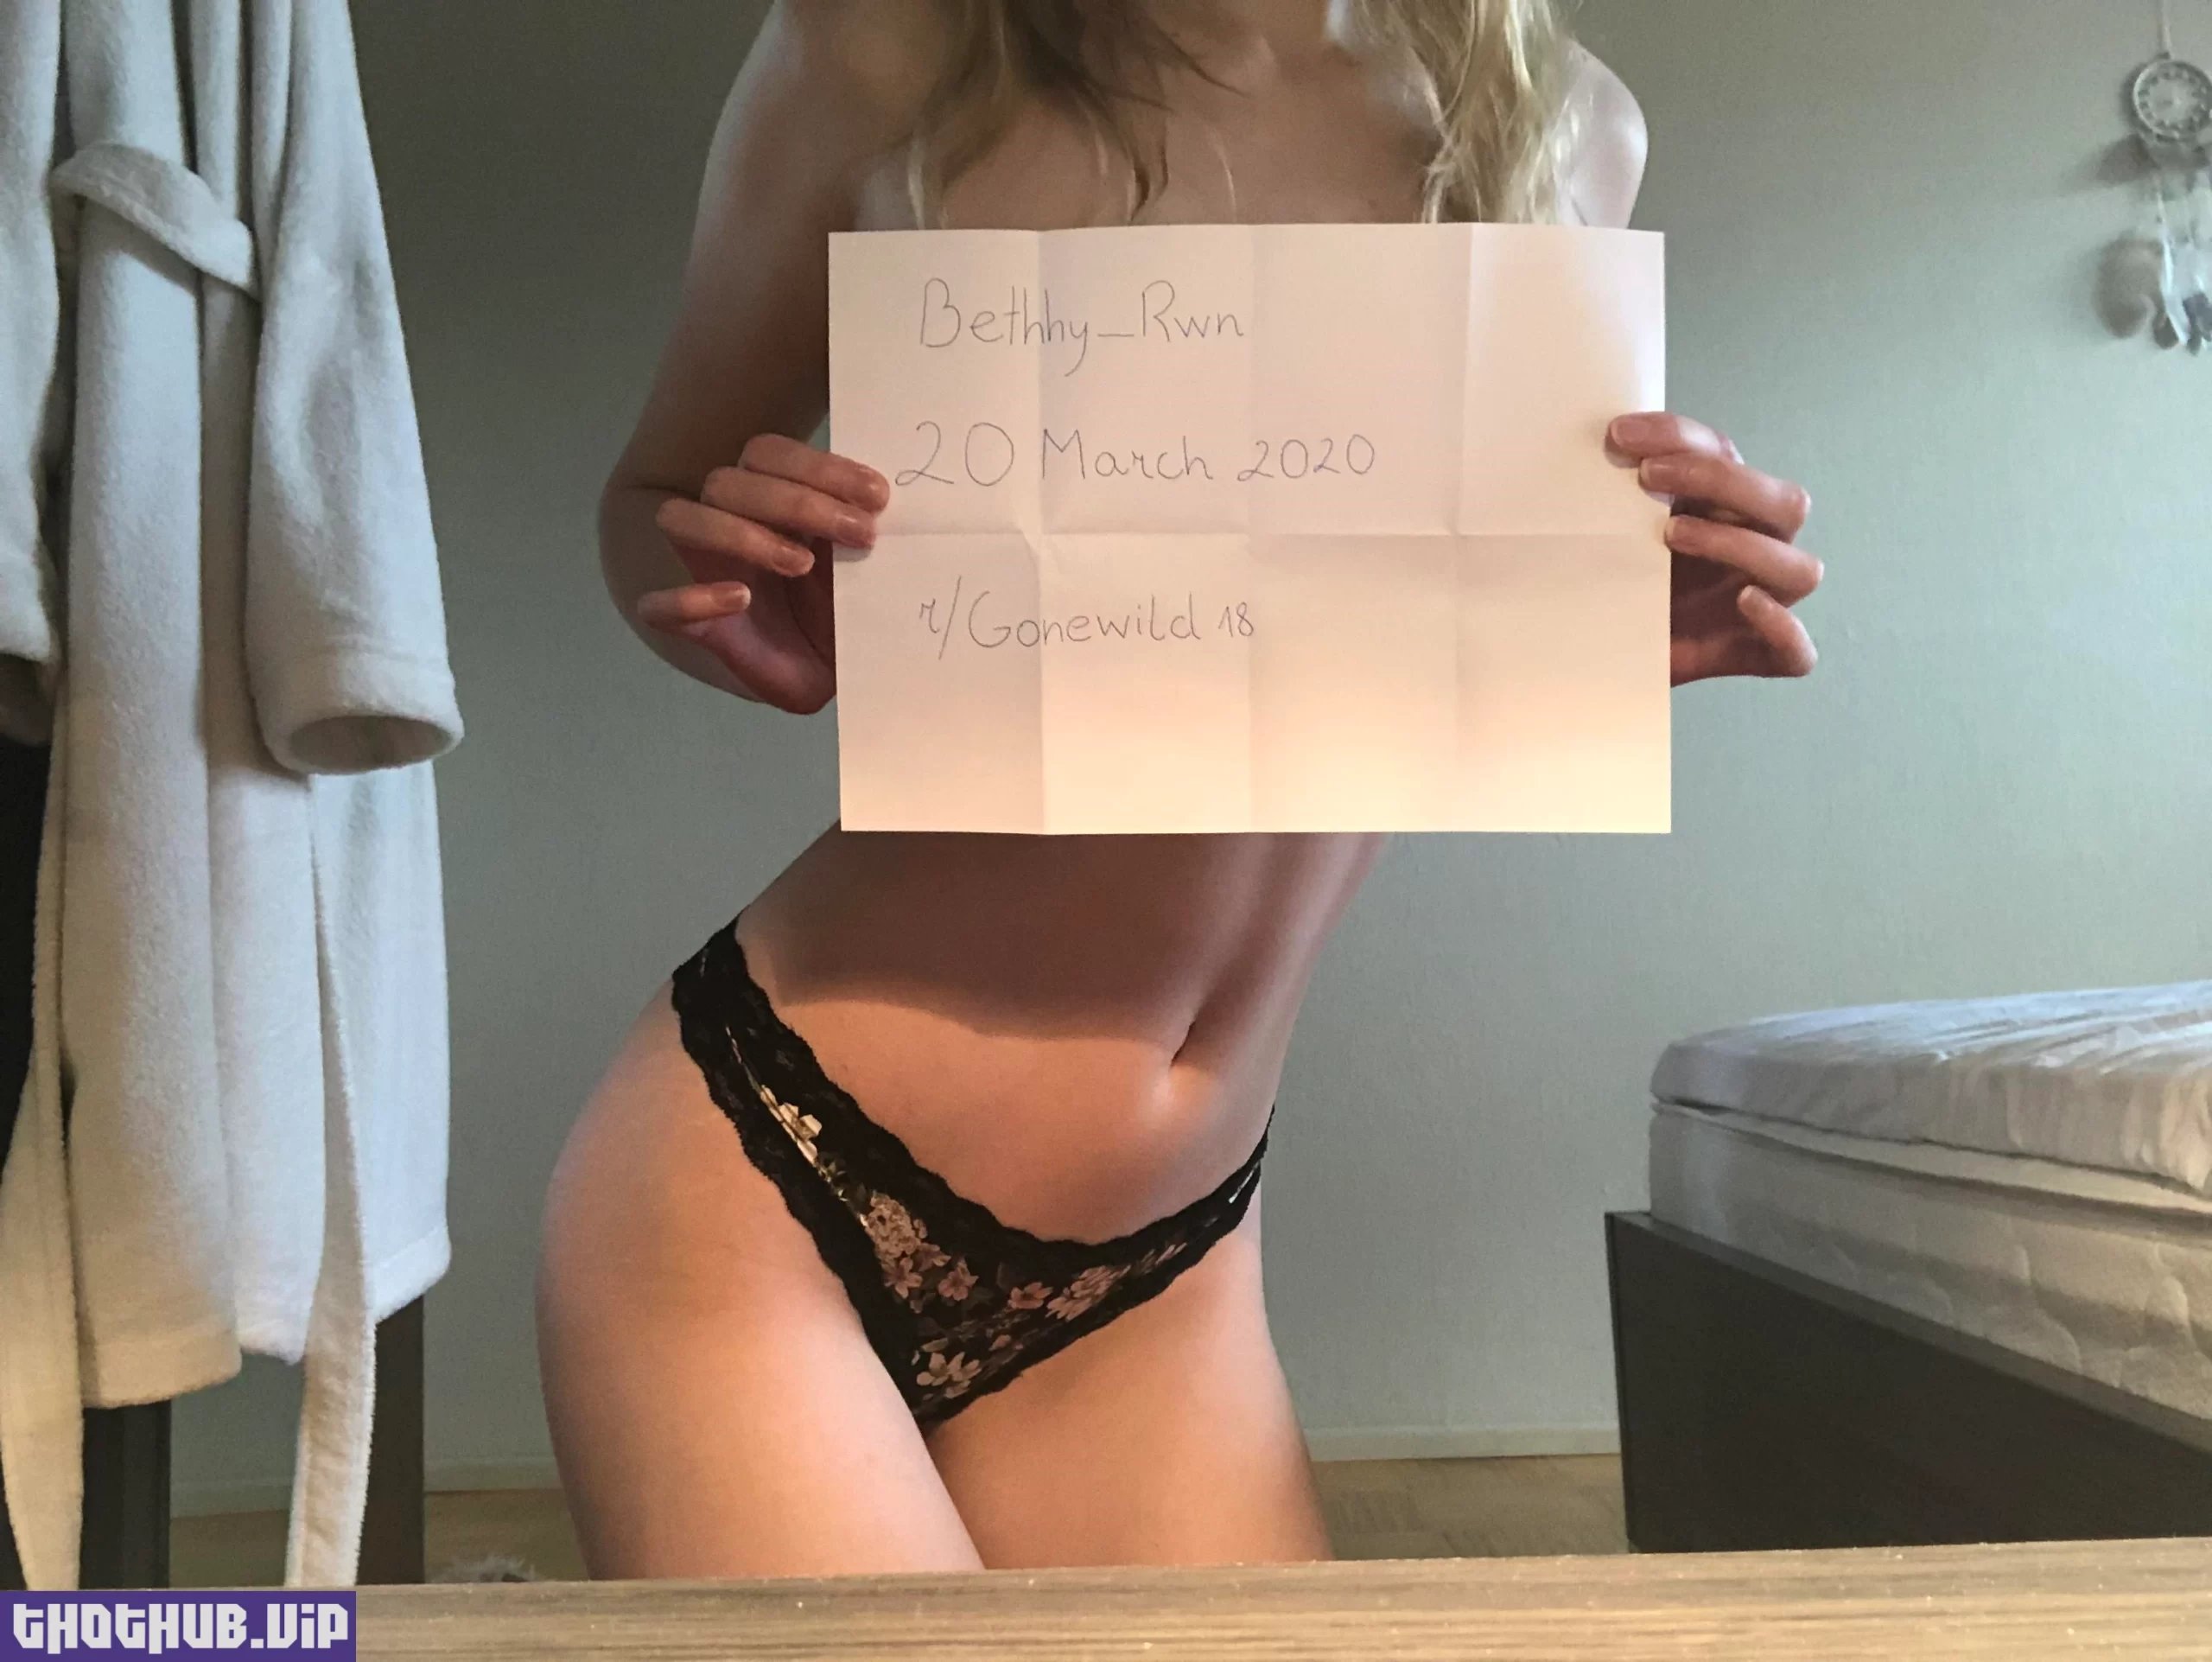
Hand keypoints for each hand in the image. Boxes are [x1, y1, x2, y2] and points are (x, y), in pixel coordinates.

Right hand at [635, 435, 890, 712]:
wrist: (823, 675)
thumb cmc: (840, 614)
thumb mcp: (864, 573)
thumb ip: (866, 539)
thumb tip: (892, 511)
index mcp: (767, 502)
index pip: (768, 454)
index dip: (817, 466)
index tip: (877, 497)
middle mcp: (727, 525)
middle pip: (727, 480)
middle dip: (798, 502)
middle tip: (861, 534)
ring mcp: (702, 571)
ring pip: (681, 518)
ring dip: (741, 535)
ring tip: (801, 564)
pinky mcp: (690, 624)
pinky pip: (658, 606)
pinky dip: (690, 599)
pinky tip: (739, 600)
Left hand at [1607, 413, 1822, 686]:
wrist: (1597, 650)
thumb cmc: (1612, 583)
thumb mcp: (1611, 533)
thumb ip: (1616, 495)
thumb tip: (1598, 449)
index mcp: (1730, 506)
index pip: (1727, 455)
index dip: (1680, 437)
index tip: (1620, 435)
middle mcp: (1760, 547)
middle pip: (1785, 503)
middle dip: (1718, 480)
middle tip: (1648, 478)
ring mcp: (1766, 601)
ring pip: (1800, 569)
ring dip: (1741, 544)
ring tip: (1672, 535)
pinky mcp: (1758, 656)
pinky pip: (1798, 653)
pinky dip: (1783, 628)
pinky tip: (1747, 604)